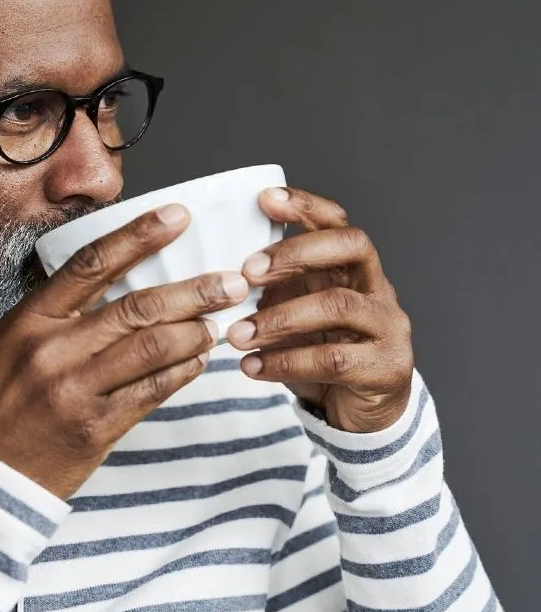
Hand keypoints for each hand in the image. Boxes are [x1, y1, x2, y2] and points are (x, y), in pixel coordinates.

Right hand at [0, 205, 249, 499]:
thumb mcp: (11, 343)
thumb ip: (58, 312)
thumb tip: (121, 283)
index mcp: (29, 319)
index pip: (92, 264)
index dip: (139, 236)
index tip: (177, 216)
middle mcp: (52, 349)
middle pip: (136, 307)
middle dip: (193, 291)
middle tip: (231, 281)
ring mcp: (74, 390)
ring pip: (152, 348)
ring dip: (194, 332)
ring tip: (216, 323)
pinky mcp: (95, 428)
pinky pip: (152, 391)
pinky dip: (182, 372)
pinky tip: (197, 360)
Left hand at [226, 187, 414, 432]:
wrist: (362, 413)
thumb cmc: (322, 353)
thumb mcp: (295, 313)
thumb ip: (274, 289)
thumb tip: (222, 271)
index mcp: (353, 269)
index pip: (336, 222)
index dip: (304, 206)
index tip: (264, 199)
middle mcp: (378, 289)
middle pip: (351, 247)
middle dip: (296, 253)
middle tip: (247, 273)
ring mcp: (389, 327)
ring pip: (338, 306)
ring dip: (279, 318)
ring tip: (236, 334)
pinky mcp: (386, 368)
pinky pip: (333, 359)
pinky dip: (286, 362)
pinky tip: (252, 367)